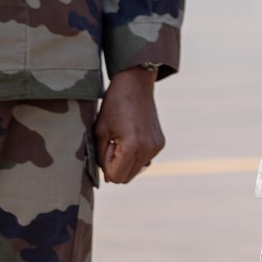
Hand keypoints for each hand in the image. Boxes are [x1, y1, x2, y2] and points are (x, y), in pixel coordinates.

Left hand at [94, 66, 166, 183]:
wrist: (136, 83)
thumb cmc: (114, 104)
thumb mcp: (100, 131)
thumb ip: (101, 157)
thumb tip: (108, 177)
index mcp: (132, 147)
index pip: (116, 177)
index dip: (106, 167)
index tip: (105, 147)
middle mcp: (148, 149)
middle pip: (126, 177)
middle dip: (116, 166)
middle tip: (112, 143)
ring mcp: (156, 147)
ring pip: (136, 170)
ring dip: (125, 161)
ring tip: (122, 139)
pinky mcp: (160, 143)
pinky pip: (144, 160)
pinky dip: (135, 155)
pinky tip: (131, 136)